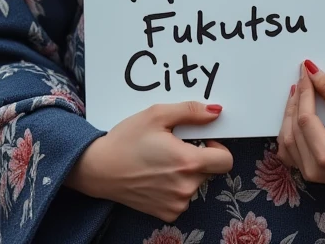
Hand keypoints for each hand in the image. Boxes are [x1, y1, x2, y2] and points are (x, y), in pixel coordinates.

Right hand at [65, 101, 232, 220]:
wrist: (99, 169)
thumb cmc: (127, 139)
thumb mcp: (157, 115)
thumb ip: (190, 112)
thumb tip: (216, 112)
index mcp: (188, 162)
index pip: (225, 161)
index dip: (218, 146)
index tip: (202, 139)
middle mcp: (186, 187)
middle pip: (210, 171)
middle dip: (198, 157)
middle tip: (174, 146)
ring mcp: (176, 204)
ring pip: (196, 184)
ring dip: (186, 172)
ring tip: (160, 160)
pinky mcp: (166, 214)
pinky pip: (182, 197)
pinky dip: (175, 187)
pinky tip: (156, 175)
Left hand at [277, 62, 324, 195]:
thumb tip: (312, 72)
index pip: (305, 117)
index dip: (304, 92)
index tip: (305, 72)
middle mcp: (313, 168)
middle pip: (293, 128)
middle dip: (295, 100)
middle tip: (301, 80)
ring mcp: (310, 174)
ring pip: (287, 141)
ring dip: (288, 115)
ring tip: (296, 96)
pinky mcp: (311, 173)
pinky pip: (289, 153)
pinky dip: (288, 134)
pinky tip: (293, 119)